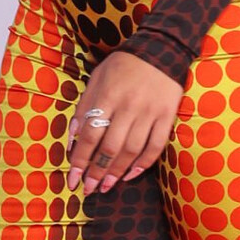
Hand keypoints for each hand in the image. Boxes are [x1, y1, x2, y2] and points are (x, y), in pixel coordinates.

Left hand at [66, 51, 182, 193]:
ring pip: (132, 150)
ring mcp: (150, 112)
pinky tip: (130, 175)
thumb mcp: (97, 78)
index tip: (73, 178)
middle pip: (110, 147)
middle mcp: (128, 106)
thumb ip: (83, 107)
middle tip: (88, 189)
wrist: (160, 50)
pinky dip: (143, 163)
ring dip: (117, 172)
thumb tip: (72, 139)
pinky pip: (155, 146)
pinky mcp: (168, 116)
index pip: (90, 135)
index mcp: (107, 95)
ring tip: (105, 187)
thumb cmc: (123, 66)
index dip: (80, 160)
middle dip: (96, 172)